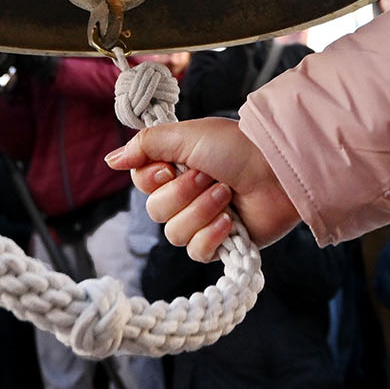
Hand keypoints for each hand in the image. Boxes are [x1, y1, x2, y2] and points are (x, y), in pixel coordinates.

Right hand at [105, 118, 301, 262]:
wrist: (278, 172)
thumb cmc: (237, 148)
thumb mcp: (186, 136)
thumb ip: (146, 145)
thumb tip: (111, 159)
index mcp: (175, 168)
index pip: (141, 183)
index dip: (154, 178)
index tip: (171, 166)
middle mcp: (185, 195)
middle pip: (155, 211)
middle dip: (185, 193)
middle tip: (211, 177)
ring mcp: (202, 221)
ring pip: (174, 234)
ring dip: (202, 211)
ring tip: (227, 195)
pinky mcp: (221, 244)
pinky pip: (197, 252)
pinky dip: (212, 236)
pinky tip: (230, 222)